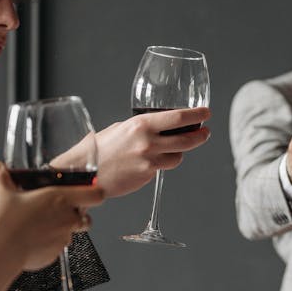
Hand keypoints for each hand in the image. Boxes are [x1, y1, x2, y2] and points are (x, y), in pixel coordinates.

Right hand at [0, 162, 104, 270]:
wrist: (3, 250)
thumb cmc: (7, 222)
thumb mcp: (4, 194)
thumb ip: (2, 178)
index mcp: (60, 198)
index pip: (96, 194)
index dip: (96, 193)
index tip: (91, 192)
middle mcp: (67, 217)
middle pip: (86, 217)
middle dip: (76, 216)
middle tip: (58, 214)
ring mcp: (64, 236)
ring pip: (71, 233)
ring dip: (61, 230)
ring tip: (40, 228)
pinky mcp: (57, 252)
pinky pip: (58, 246)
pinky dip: (50, 244)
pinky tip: (34, 240)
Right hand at [92, 107, 211, 197]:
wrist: (85, 171)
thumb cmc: (100, 148)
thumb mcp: (121, 128)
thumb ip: (143, 128)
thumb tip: (160, 127)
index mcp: (141, 124)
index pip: (178, 117)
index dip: (197, 115)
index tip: (206, 113)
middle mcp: (148, 142)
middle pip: (187, 139)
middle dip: (200, 136)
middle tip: (205, 132)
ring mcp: (149, 161)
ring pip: (178, 157)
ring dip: (178, 153)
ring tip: (169, 149)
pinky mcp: (147, 176)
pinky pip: (163, 168)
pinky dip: (162, 164)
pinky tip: (149, 162)